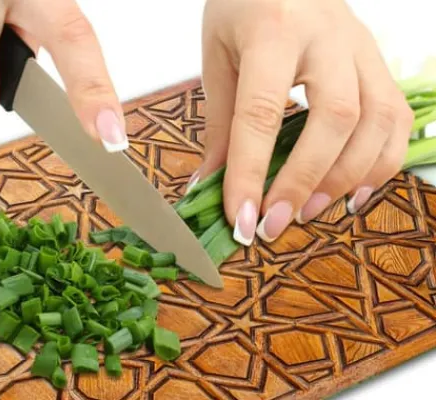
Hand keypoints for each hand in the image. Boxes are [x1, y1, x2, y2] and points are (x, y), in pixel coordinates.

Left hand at [197, 0, 413, 244]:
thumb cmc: (243, 5)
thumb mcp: (218, 55)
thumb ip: (220, 122)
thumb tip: (211, 184)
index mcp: (274, 30)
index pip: (262, 111)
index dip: (250, 172)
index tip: (241, 219)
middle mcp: (329, 36)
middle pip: (335, 118)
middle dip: (305, 181)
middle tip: (275, 223)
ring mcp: (363, 48)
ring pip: (378, 121)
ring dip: (345, 178)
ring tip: (308, 212)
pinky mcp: (380, 62)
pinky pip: (396, 118)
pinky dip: (379, 163)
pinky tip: (351, 193)